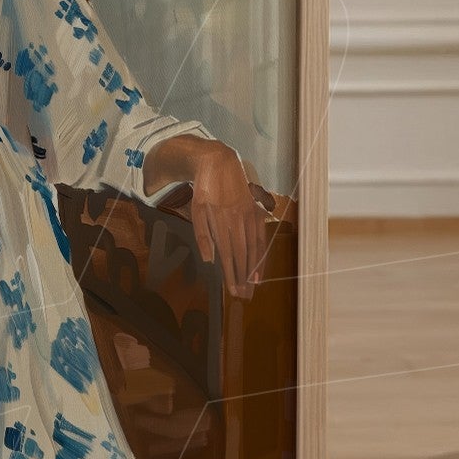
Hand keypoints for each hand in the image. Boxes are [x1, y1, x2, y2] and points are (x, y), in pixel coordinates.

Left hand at [146, 136, 264, 300]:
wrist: (220, 163)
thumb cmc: (204, 189)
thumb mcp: (196, 210)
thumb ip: (202, 235)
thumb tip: (210, 259)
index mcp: (220, 220)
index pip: (227, 254)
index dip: (231, 274)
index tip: (233, 290)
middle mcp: (237, 219)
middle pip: (242, 254)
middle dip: (243, 276)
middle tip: (244, 295)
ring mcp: (249, 215)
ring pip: (254, 247)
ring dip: (254, 268)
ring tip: (254, 285)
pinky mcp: (256, 211)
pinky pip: (261, 236)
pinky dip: (262, 252)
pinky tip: (261, 265)